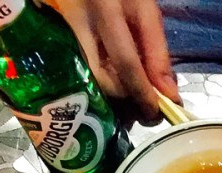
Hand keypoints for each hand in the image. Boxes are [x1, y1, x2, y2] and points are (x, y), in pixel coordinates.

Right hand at [56, 0, 177, 124]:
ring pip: (85, 81)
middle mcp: (76, 22)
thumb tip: (169, 96)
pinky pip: (76, 73)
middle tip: (142, 110)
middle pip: (100, 79)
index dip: (143, 94)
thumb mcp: (144, 8)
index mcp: (104, 8)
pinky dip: (97, 86)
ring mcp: (60, 32)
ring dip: (110, 98)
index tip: (156, 113)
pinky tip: (111, 85)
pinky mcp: (52, 41)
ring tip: (130, 99)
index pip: (125, 62)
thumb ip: (156, 52)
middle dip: (124, 102)